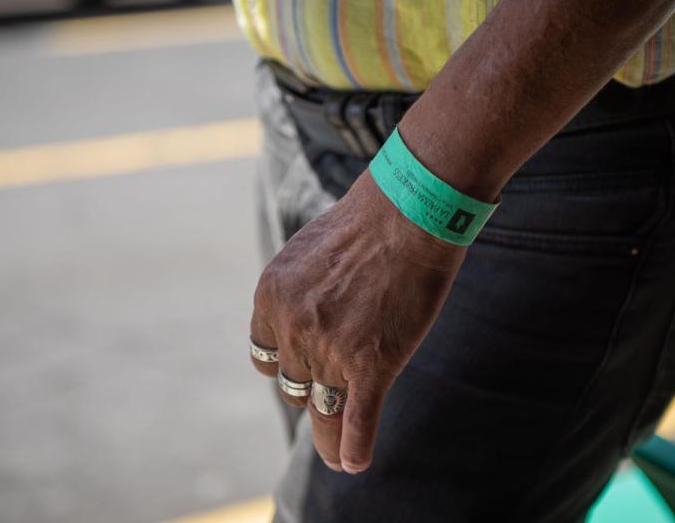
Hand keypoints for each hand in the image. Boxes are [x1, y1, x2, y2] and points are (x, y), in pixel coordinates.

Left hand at [250, 171, 464, 472]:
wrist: (409, 211)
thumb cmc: (368, 223)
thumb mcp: (309, 252)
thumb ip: (297, 291)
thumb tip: (302, 314)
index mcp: (271, 296)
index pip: (265, 354)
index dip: (286, 365)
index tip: (303, 371)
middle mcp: (293, 326)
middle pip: (296, 381)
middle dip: (313, 387)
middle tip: (333, 396)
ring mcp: (330, 348)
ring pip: (321, 408)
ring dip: (327, 433)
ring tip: (334, 454)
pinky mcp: (370, 363)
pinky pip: (355, 420)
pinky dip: (353, 447)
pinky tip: (353, 463)